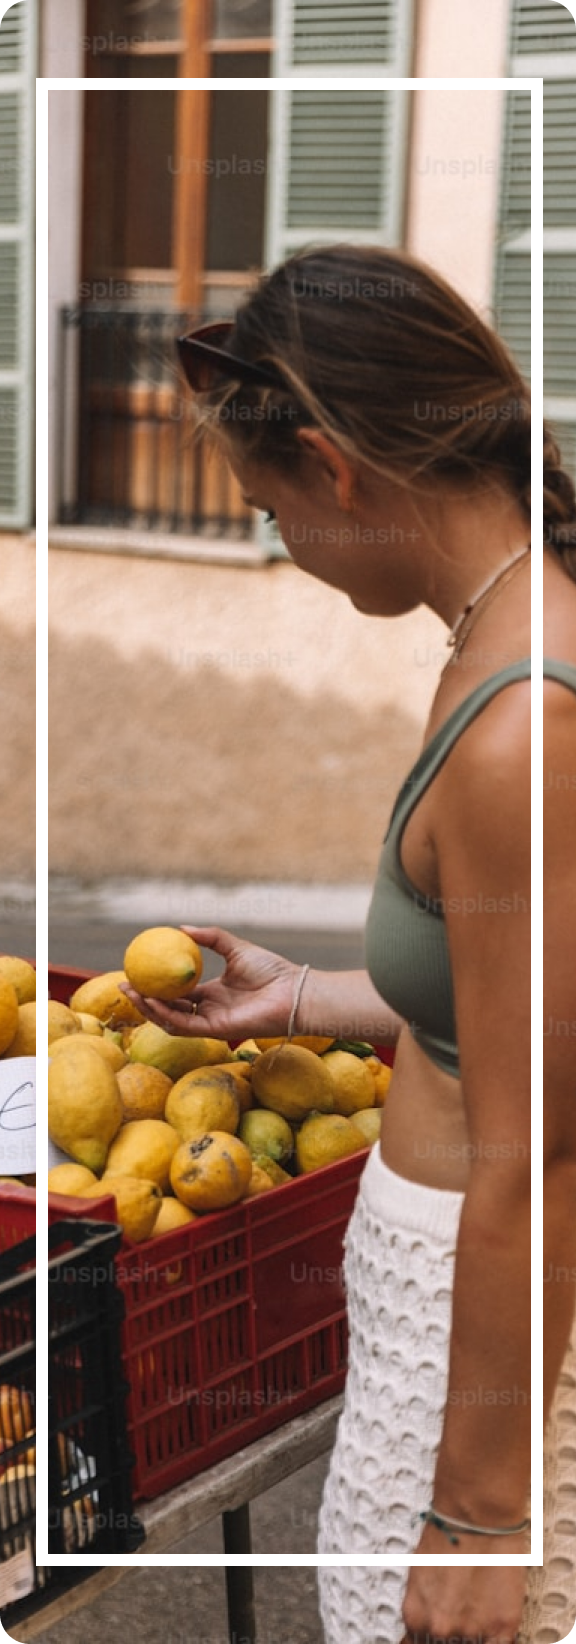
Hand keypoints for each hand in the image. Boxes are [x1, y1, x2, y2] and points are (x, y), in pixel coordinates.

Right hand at [122, 924, 300, 1039]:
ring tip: (132, 992)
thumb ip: (210, 937)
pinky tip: (151, 1000)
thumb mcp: (235, 947)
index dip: (157, 985)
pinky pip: (184, 1025)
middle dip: (144, 1000)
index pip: (178, 993)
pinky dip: (165, 1015)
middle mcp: (209, 1010)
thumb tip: (181, 927)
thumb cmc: (271, 970)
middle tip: (125, 984)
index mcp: (213, 993)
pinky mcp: (215, 1031)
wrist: (293, 991)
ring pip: (171, 1020)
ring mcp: (211, 1022)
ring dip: (149, 1008)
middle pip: (169, 1008)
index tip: (138, 970)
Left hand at [400, 1523, 528, 1643]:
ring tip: (478, 1610)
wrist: (477, 1515)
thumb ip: (424, 1607)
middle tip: (462, 1615)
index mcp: (416, 1615)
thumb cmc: (449, 1533)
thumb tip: (428, 1625)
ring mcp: (472, 1630)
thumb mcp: (419, 1574)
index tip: (439, 1635)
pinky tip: (494, 1628)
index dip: (430, 1639)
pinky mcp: (502, 1626)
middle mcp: (441, 1628)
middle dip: (453, 1635)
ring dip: (475, 1634)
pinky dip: (496, 1640)